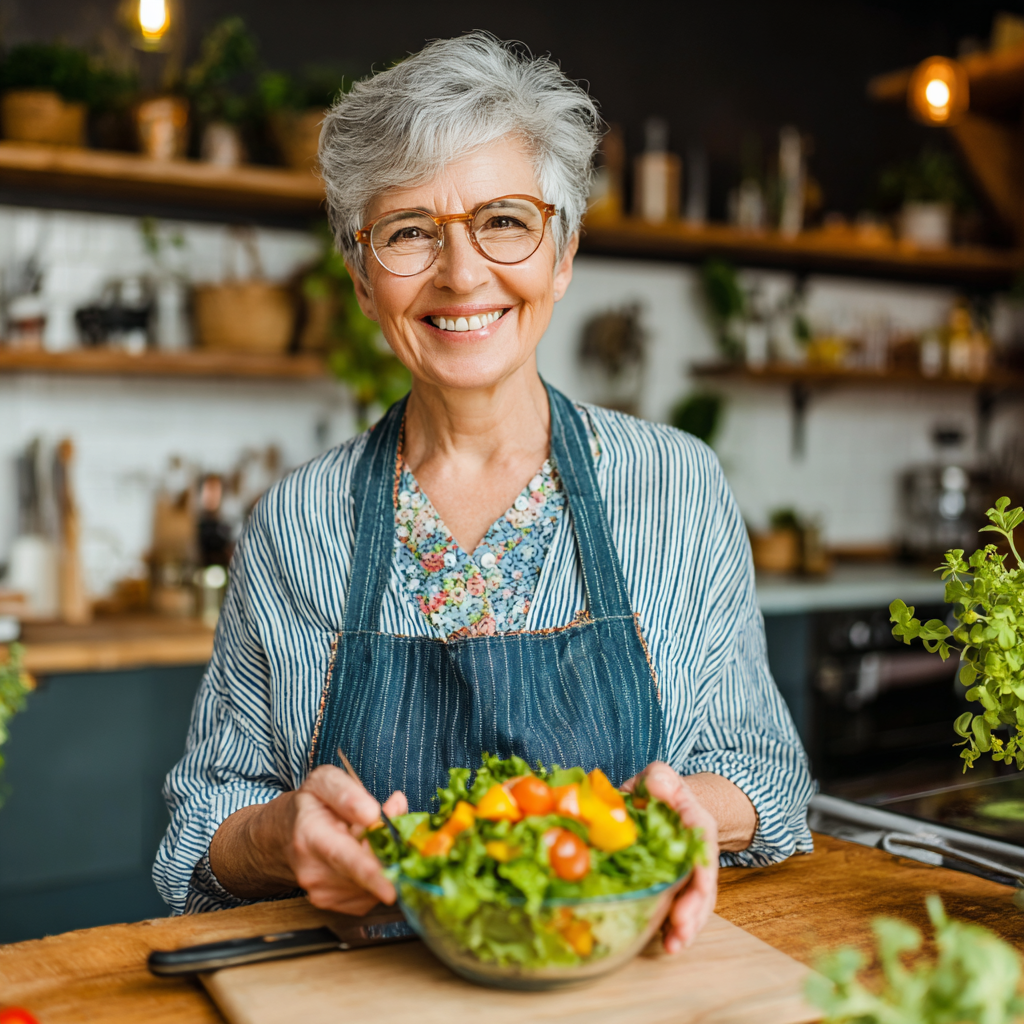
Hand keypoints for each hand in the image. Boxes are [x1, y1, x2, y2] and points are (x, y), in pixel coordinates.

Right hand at [286, 766, 407, 913]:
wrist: (283, 835)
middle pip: (365, 873)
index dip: (369, 874)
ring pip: (371, 884)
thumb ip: (349, 793)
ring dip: (379, 863)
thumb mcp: (324, 782)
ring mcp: (320, 892)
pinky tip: (360, 858)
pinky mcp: (332, 903)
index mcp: (311, 835)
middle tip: (384, 826)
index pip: (342, 857)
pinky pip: (368, 894)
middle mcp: (312, 870)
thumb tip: (373, 815)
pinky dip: (374, 877)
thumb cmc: (310, 805)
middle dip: (386, 854)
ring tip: (361, 840)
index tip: (390, 891)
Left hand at [622, 761, 718, 952]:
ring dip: (689, 924)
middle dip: (695, 904)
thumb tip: (659, 788)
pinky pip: (684, 909)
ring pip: (698, 900)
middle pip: (704, 879)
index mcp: (695, 819)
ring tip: (674, 945)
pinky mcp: (680, 887)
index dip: (701, 863)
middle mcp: (700, 849)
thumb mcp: (659, 776)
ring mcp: (692, 871)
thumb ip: (659, 779)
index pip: (703, 840)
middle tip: (681, 925)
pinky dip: (677, 928)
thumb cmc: (658, 791)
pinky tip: (667, 944)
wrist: (664, 804)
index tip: (698, 883)